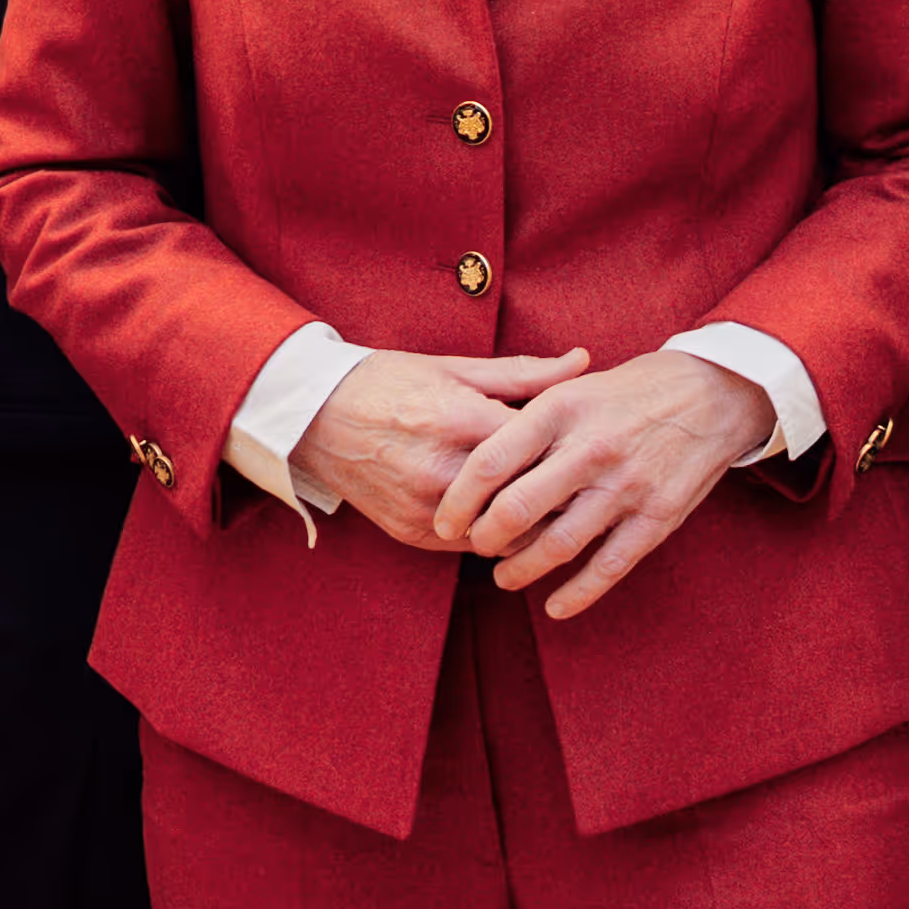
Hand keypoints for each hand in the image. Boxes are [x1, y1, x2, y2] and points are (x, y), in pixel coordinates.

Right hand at [295, 348, 592, 548]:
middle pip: (525, 500)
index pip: (538, 451)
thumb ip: (525, 374)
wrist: (315, 416)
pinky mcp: (409, 532)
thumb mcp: (456, 368)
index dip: (571, 455)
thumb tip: (584, 361)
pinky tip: (508, 518)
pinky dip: (493, 535)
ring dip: (528, 524)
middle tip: (587, 489)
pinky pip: (469, 547)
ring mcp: (423, 507)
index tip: (593, 453)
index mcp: (460, 420)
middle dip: (559, 498)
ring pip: (502, 534)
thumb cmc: (390, 382)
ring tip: (552, 507)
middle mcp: (441, 470)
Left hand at [437, 349, 779, 619]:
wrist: (714, 393)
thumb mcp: (574, 388)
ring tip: (504, 576)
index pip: (491, 461)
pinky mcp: (657, 517)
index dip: (459, 499)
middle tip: (474, 547)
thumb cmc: (630, 392)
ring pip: (558, 545)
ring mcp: (627, 485)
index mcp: (562, 409)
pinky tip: (555, 606)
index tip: (445, 521)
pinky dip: (577, 594)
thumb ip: (526, 420)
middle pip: (517, 509)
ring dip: (521, 570)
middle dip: (484, 539)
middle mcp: (591, 447)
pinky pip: (608, 566)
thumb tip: (473, 461)